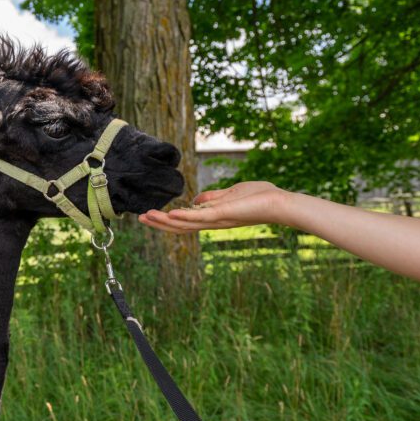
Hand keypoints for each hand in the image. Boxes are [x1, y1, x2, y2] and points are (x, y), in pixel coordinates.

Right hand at [139, 181, 291, 233]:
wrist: (279, 203)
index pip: (184, 221)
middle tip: (140, 218)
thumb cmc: (260, 197)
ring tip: (147, 216)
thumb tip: (196, 199)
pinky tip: (171, 214)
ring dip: (165, 221)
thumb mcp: (231, 194)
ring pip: (186, 225)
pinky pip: (201, 217)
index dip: (166, 220)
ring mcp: (217, 220)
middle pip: (180, 227)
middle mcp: (212, 222)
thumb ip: (213, 197)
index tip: (149, 215)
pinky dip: (185, 217)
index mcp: (212, 217)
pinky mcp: (224, 214)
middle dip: (159, 223)